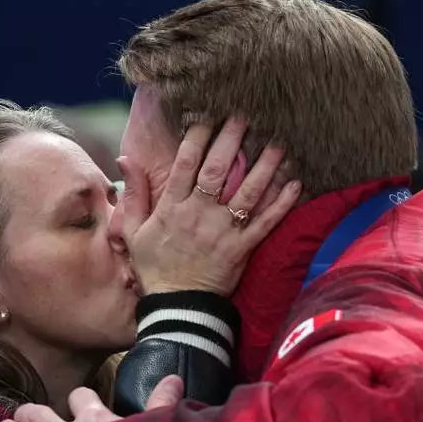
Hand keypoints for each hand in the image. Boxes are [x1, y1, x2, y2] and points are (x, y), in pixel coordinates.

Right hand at [119, 117, 300, 295]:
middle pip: (218, 170)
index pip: (185, 163)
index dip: (197, 136)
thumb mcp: (133, 231)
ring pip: (247, 192)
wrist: (177, 308)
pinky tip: (297, 183)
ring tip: (278, 142)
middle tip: (245, 115)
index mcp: (172, 207)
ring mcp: (223, 231)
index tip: (208, 113)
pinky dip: (282, 204)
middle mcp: (199, 214)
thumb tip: (125, 158)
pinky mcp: (242, 249)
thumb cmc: (155, 267)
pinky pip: (265, 223)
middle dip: (232, 140)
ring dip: (265, 166)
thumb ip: (133, 193)